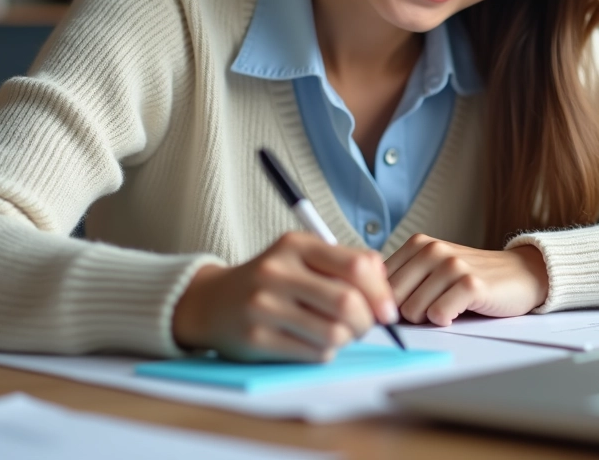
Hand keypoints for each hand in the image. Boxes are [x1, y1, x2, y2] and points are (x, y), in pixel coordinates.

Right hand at [171, 232, 398, 361]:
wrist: (211, 302)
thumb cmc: (270, 280)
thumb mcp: (301, 257)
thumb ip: (344, 265)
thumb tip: (385, 293)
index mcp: (295, 245)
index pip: (357, 266)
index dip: (381, 292)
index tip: (387, 310)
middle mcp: (277, 271)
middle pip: (348, 303)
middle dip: (366, 322)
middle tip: (363, 326)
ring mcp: (264, 306)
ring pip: (335, 334)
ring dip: (346, 339)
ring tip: (336, 333)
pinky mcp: (257, 339)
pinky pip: (315, 354)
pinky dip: (325, 352)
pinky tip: (311, 341)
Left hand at [385, 234, 548, 325]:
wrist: (521, 274)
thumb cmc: (472, 278)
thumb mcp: (433, 270)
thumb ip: (403, 279)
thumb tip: (369, 303)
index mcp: (418, 244)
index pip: (379, 283)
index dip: (388, 302)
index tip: (405, 307)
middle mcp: (432, 249)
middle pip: (393, 300)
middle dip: (408, 313)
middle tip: (432, 308)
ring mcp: (452, 265)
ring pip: (413, 311)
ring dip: (430, 317)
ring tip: (449, 305)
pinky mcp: (471, 284)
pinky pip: (439, 316)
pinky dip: (446, 320)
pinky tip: (461, 310)